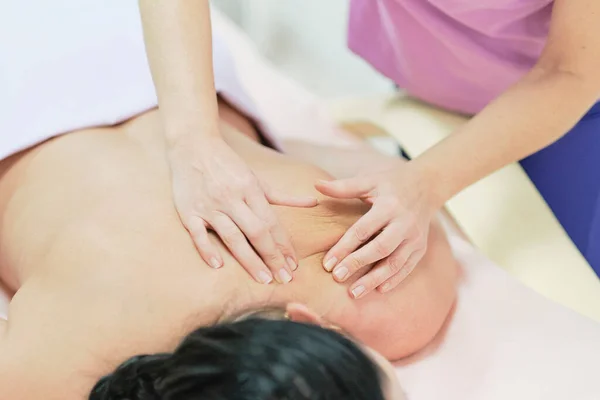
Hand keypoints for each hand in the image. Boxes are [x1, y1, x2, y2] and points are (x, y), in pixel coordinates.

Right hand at [168, 136, 317, 283]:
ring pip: (231, 236)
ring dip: (249, 260)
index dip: (284, 245)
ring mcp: (209, 206)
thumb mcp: (257, 178)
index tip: (294, 265)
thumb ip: (284, 196)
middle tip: (284, 279)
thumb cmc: (228, 165)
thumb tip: (313, 202)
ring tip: (263, 278)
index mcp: (250, 189)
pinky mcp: (188, 212)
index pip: (271, 222)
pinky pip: (197, 234)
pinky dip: (207, 250)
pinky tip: (219, 266)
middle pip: (256, 232)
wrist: (192, 145)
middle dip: (272, 257)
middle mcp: (231, 198)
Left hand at [315, 160, 437, 298]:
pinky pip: (407, 268)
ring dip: (374, 279)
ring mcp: (415, 238)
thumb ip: (344, 187)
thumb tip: (316, 185)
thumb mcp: (369, 180)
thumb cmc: (391, 183)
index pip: (362, 230)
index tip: (327, 263)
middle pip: (380, 248)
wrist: (426, 186)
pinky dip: (394, 280)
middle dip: (357, 264)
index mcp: (389, 206)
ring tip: (354, 293)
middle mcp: (404, 223)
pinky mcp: (421, 248)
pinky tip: (378, 290)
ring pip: (394, 263)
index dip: (343, 247)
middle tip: (337, 278)